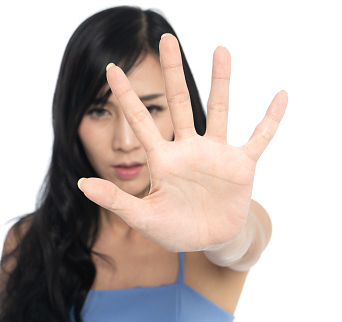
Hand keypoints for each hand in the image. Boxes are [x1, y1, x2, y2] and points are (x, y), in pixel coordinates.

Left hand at [78, 34, 287, 251]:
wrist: (208, 240)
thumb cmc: (173, 228)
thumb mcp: (142, 216)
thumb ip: (115, 200)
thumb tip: (82, 183)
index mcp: (162, 159)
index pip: (140, 120)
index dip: (126, 96)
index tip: (111, 68)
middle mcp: (188, 148)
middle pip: (179, 103)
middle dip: (172, 73)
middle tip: (166, 39)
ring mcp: (215, 154)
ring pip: (219, 111)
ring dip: (220, 82)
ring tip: (220, 50)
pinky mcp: (241, 165)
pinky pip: (258, 138)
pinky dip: (270, 120)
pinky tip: (281, 96)